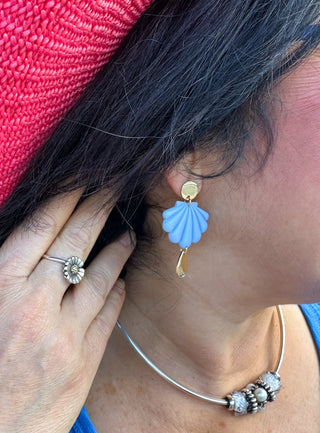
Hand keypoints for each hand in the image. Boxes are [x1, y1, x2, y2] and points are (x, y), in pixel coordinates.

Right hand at [0, 189, 134, 432]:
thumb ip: (4, 271)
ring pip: (101, 275)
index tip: (86, 175)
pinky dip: (115, 290)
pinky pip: (107, 314)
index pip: (43, 225)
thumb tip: (29, 241)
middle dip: (100, 206)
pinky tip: (120, 279)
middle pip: (76, 240)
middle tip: (118, 185)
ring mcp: (64, 335)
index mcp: (0, 286)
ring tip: (128, 231)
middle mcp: (34, 305)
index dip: (68, 193)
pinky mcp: (84, 362)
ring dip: (117, 249)